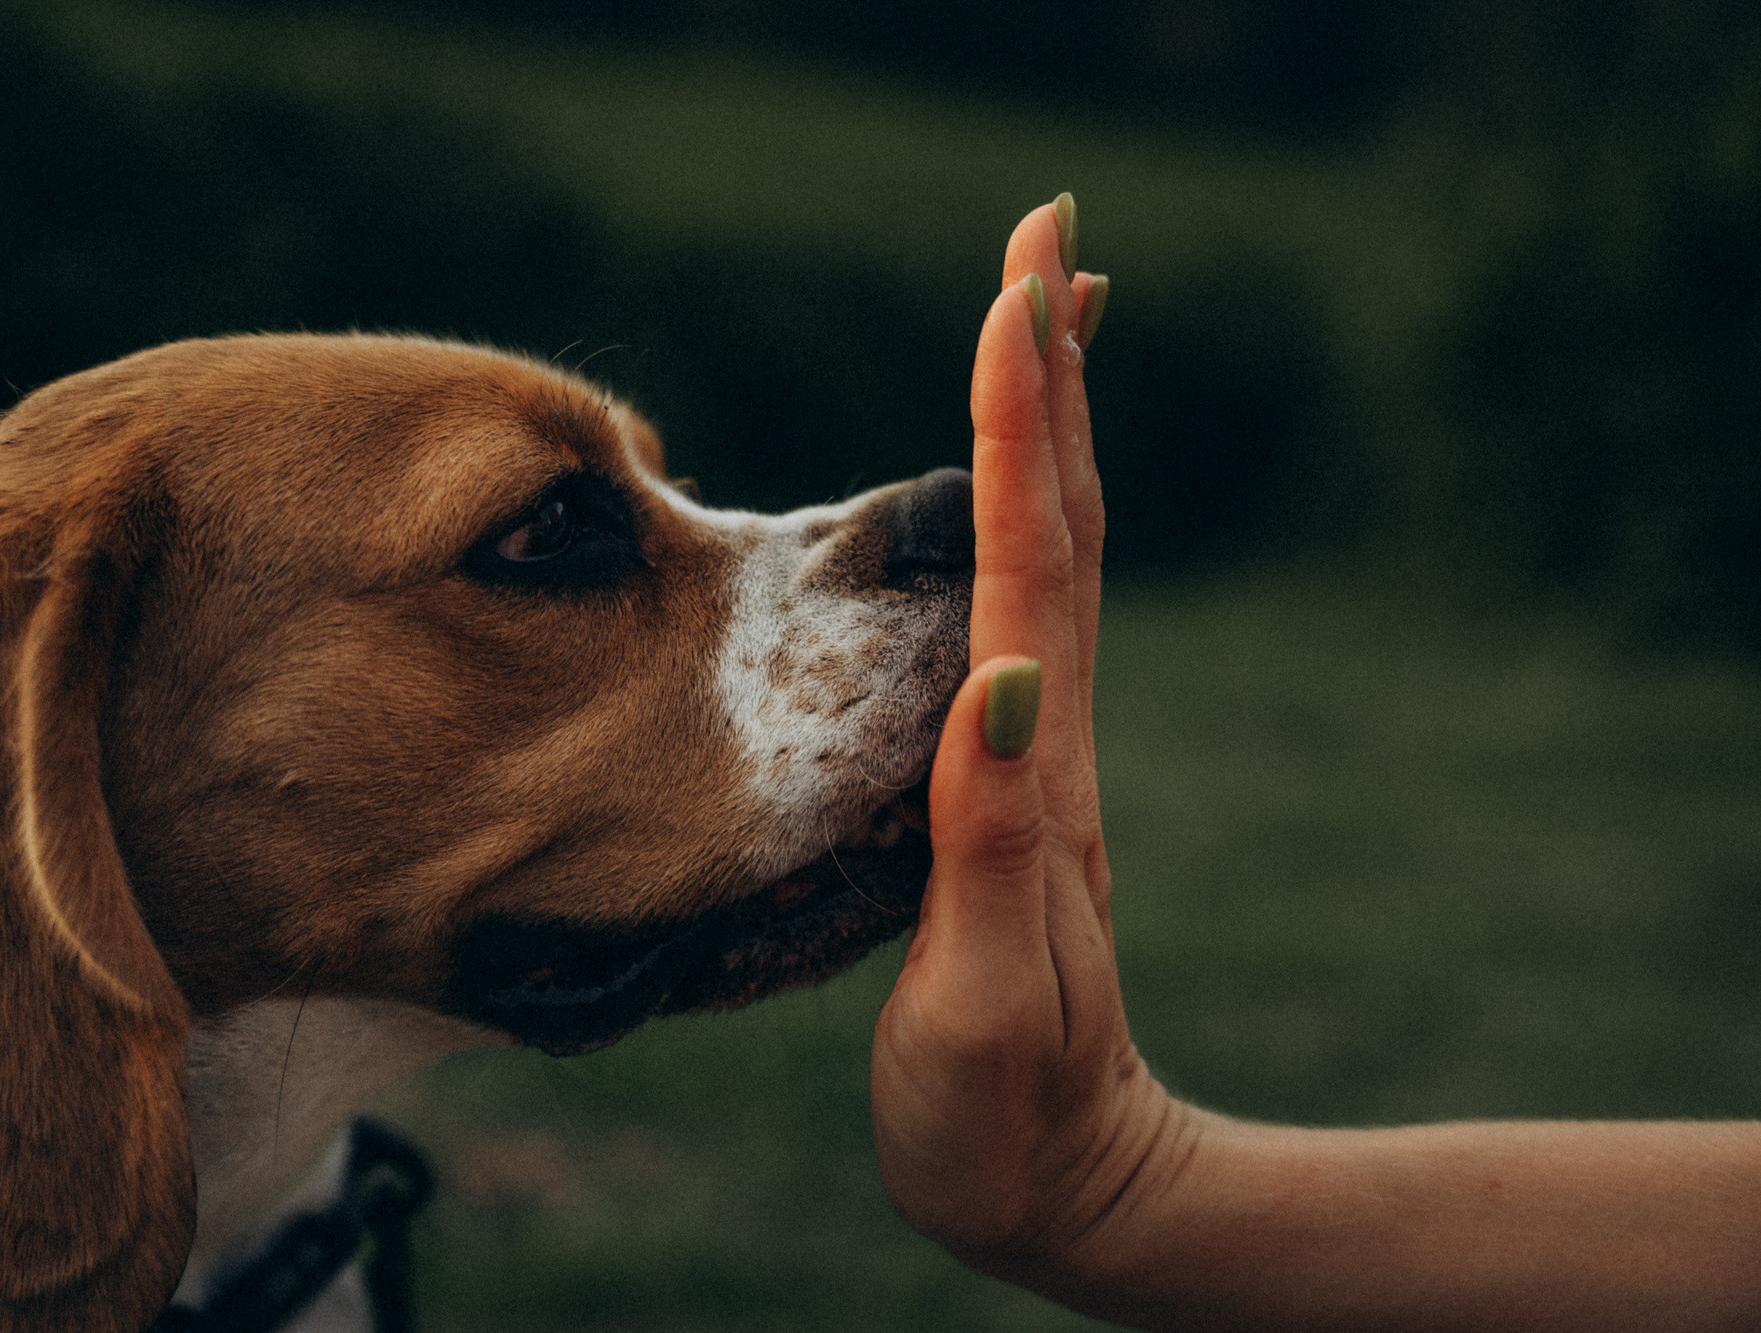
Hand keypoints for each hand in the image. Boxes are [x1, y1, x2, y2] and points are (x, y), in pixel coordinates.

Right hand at [871, 197, 1176, 1297]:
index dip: (1018, 427)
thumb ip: (990, 842)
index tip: (1018, 293)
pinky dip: (1021, 519)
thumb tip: (1002, 675)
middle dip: (1047, 377)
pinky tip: (1008, 488)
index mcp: (1031, 773)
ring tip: (1039, 314)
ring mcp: (1037, 756)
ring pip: (1050, 555)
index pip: (1027, 565)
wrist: (1070, 1186)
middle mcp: (1046, 740)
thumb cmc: (1006, 1113)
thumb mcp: (987, 996)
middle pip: (1057, 523)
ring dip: (1045, 428)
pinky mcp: (1015, 784)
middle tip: (1046, 240)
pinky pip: (1023, 615)